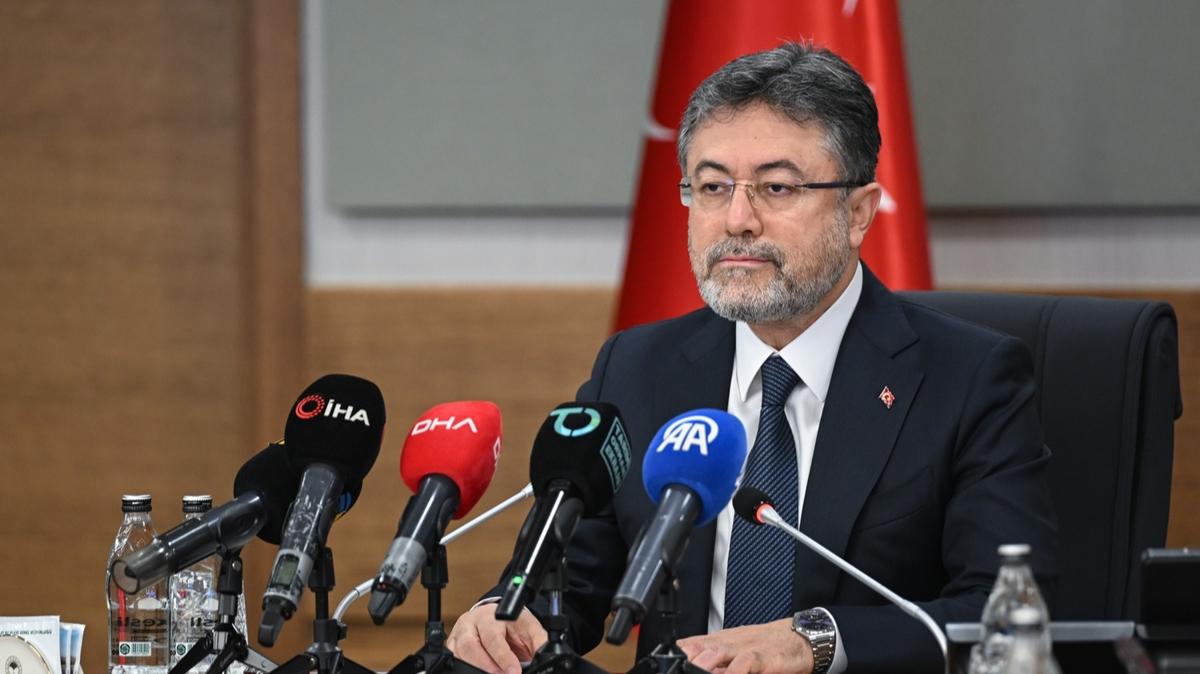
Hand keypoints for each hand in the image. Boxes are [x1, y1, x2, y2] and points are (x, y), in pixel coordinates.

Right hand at [446, 601, 548, 673]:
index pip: (494, 636)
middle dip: (487, 666)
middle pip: (471, 645)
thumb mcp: (530, 629)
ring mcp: (459, 633)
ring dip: (475, 669)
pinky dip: (462, 668)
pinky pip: (452, 658)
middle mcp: (472, 622)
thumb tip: (547, 656)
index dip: (503, 657)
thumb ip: (540, 643)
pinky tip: (474, 672)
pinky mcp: (452, 645)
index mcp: (492, 615)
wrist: (499, 618)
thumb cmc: (513, 624)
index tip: (514, 672)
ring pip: (459, 653)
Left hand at [678, 619, 813, 673]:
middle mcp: (732, 642)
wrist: (803, 637)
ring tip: (695, 667)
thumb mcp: (742, 648)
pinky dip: (735, 670)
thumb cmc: (771, 645)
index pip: (696, 642)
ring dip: (704, 660)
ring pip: (720, 651)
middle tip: (675, 664)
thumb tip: (702, 666)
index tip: (668, 657)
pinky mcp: (765, 658)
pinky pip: (747, 663)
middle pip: (704, 646)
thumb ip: (721, 659)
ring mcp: (748, 648)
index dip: (682, 649)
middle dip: (688, 655)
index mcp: (725, 640)